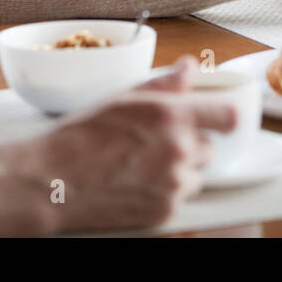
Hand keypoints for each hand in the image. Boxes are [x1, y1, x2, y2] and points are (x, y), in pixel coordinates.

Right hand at [0, 56, 235, 236]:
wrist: (51, 181)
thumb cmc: (80, 136)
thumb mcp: (123, 98)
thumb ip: (165, 84)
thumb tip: (189, 69)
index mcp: (170, 115)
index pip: (229, 116)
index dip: (223, 117)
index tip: (216, 118)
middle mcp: (178, 150)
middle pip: (209, 148)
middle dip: (189, 144)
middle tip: (156, 143)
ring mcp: (173, 185)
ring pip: (195, 176)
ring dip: (179, 171)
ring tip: (141, 165)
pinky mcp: (164, 213)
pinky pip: (179, 201)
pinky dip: (163, 194)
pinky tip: (135, 184)